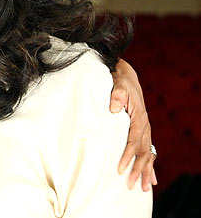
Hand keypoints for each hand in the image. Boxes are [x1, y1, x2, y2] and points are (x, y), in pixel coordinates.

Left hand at [110, 58, 156, 191]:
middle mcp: (145, 126)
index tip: (121, 169)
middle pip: (143, 152)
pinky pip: (148, 151)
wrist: (126, 78)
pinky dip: (150, 166)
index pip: (133, 142)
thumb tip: (114, 109)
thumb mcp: (118, 85)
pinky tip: (152, 178)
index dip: (127, 156)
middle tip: (132, 185)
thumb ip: (116, 95)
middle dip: (138, 170)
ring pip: (148, 155)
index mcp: (139, 118)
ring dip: (146, 172)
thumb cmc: (120, 82)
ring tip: (145, 188)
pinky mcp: (141, 131)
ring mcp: (145, 130)